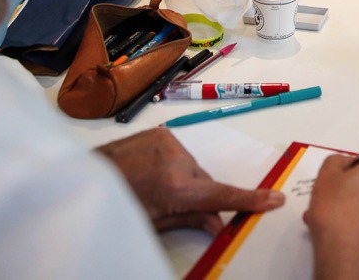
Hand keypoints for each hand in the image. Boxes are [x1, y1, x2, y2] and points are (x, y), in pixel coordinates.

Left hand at [96, 127, 284, 233]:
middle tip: (178, 205)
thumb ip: (190, 220)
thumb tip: (219, 225)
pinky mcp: (160, 133)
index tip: (275, 199)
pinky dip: (174, 164)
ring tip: (155, 187)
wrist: (83, 177)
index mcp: (176, 186)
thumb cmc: (115, 204)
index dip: (251, 199)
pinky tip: (152, 172)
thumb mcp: (154, 222)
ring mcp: (168, 142)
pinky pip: (180, 153)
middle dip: (200, 195)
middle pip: (206, 181)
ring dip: (185, 178)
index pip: (222, 195)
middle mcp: (176, 158)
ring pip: (193, 167)